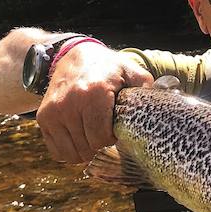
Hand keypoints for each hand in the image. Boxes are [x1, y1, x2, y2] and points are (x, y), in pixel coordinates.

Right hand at [36, 43, 152, 162]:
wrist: (72, 57)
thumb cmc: (108, 68)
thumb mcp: (131, 71)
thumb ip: (146, 88)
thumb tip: (167, 101)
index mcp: (94, 93)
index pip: (102, 138)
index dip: (114, 141)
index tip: (119, 132)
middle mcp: (70, 104)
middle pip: (88, 148)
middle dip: (102, 148)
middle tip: (109, 137)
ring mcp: (54, 112)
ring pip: (73, 154)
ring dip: (87, 152)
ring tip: (96, 138)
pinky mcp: (43, 118)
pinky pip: (58, 151)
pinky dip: (71, 151)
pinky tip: (82, 139)